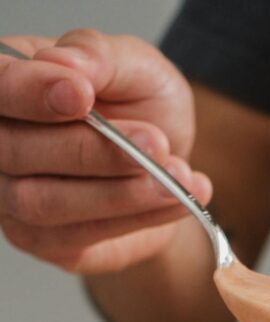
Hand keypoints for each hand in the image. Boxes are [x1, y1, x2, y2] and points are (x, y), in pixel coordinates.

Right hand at [0, 30, 211, 273]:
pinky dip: (135, 218)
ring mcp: (13, 196)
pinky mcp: (44, 240)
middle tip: (158, 144)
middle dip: (93, 150)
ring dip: (120, 193)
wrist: (169, 166)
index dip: (32, 92)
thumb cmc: (141, 108)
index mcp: (10, 82)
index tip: (83, 96)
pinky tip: (177, 200)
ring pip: (45, 201)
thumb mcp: (137, 67)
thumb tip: (66, 63)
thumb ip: (100, 57)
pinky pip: (81, 235)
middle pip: (16, 150)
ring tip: (177, 177)